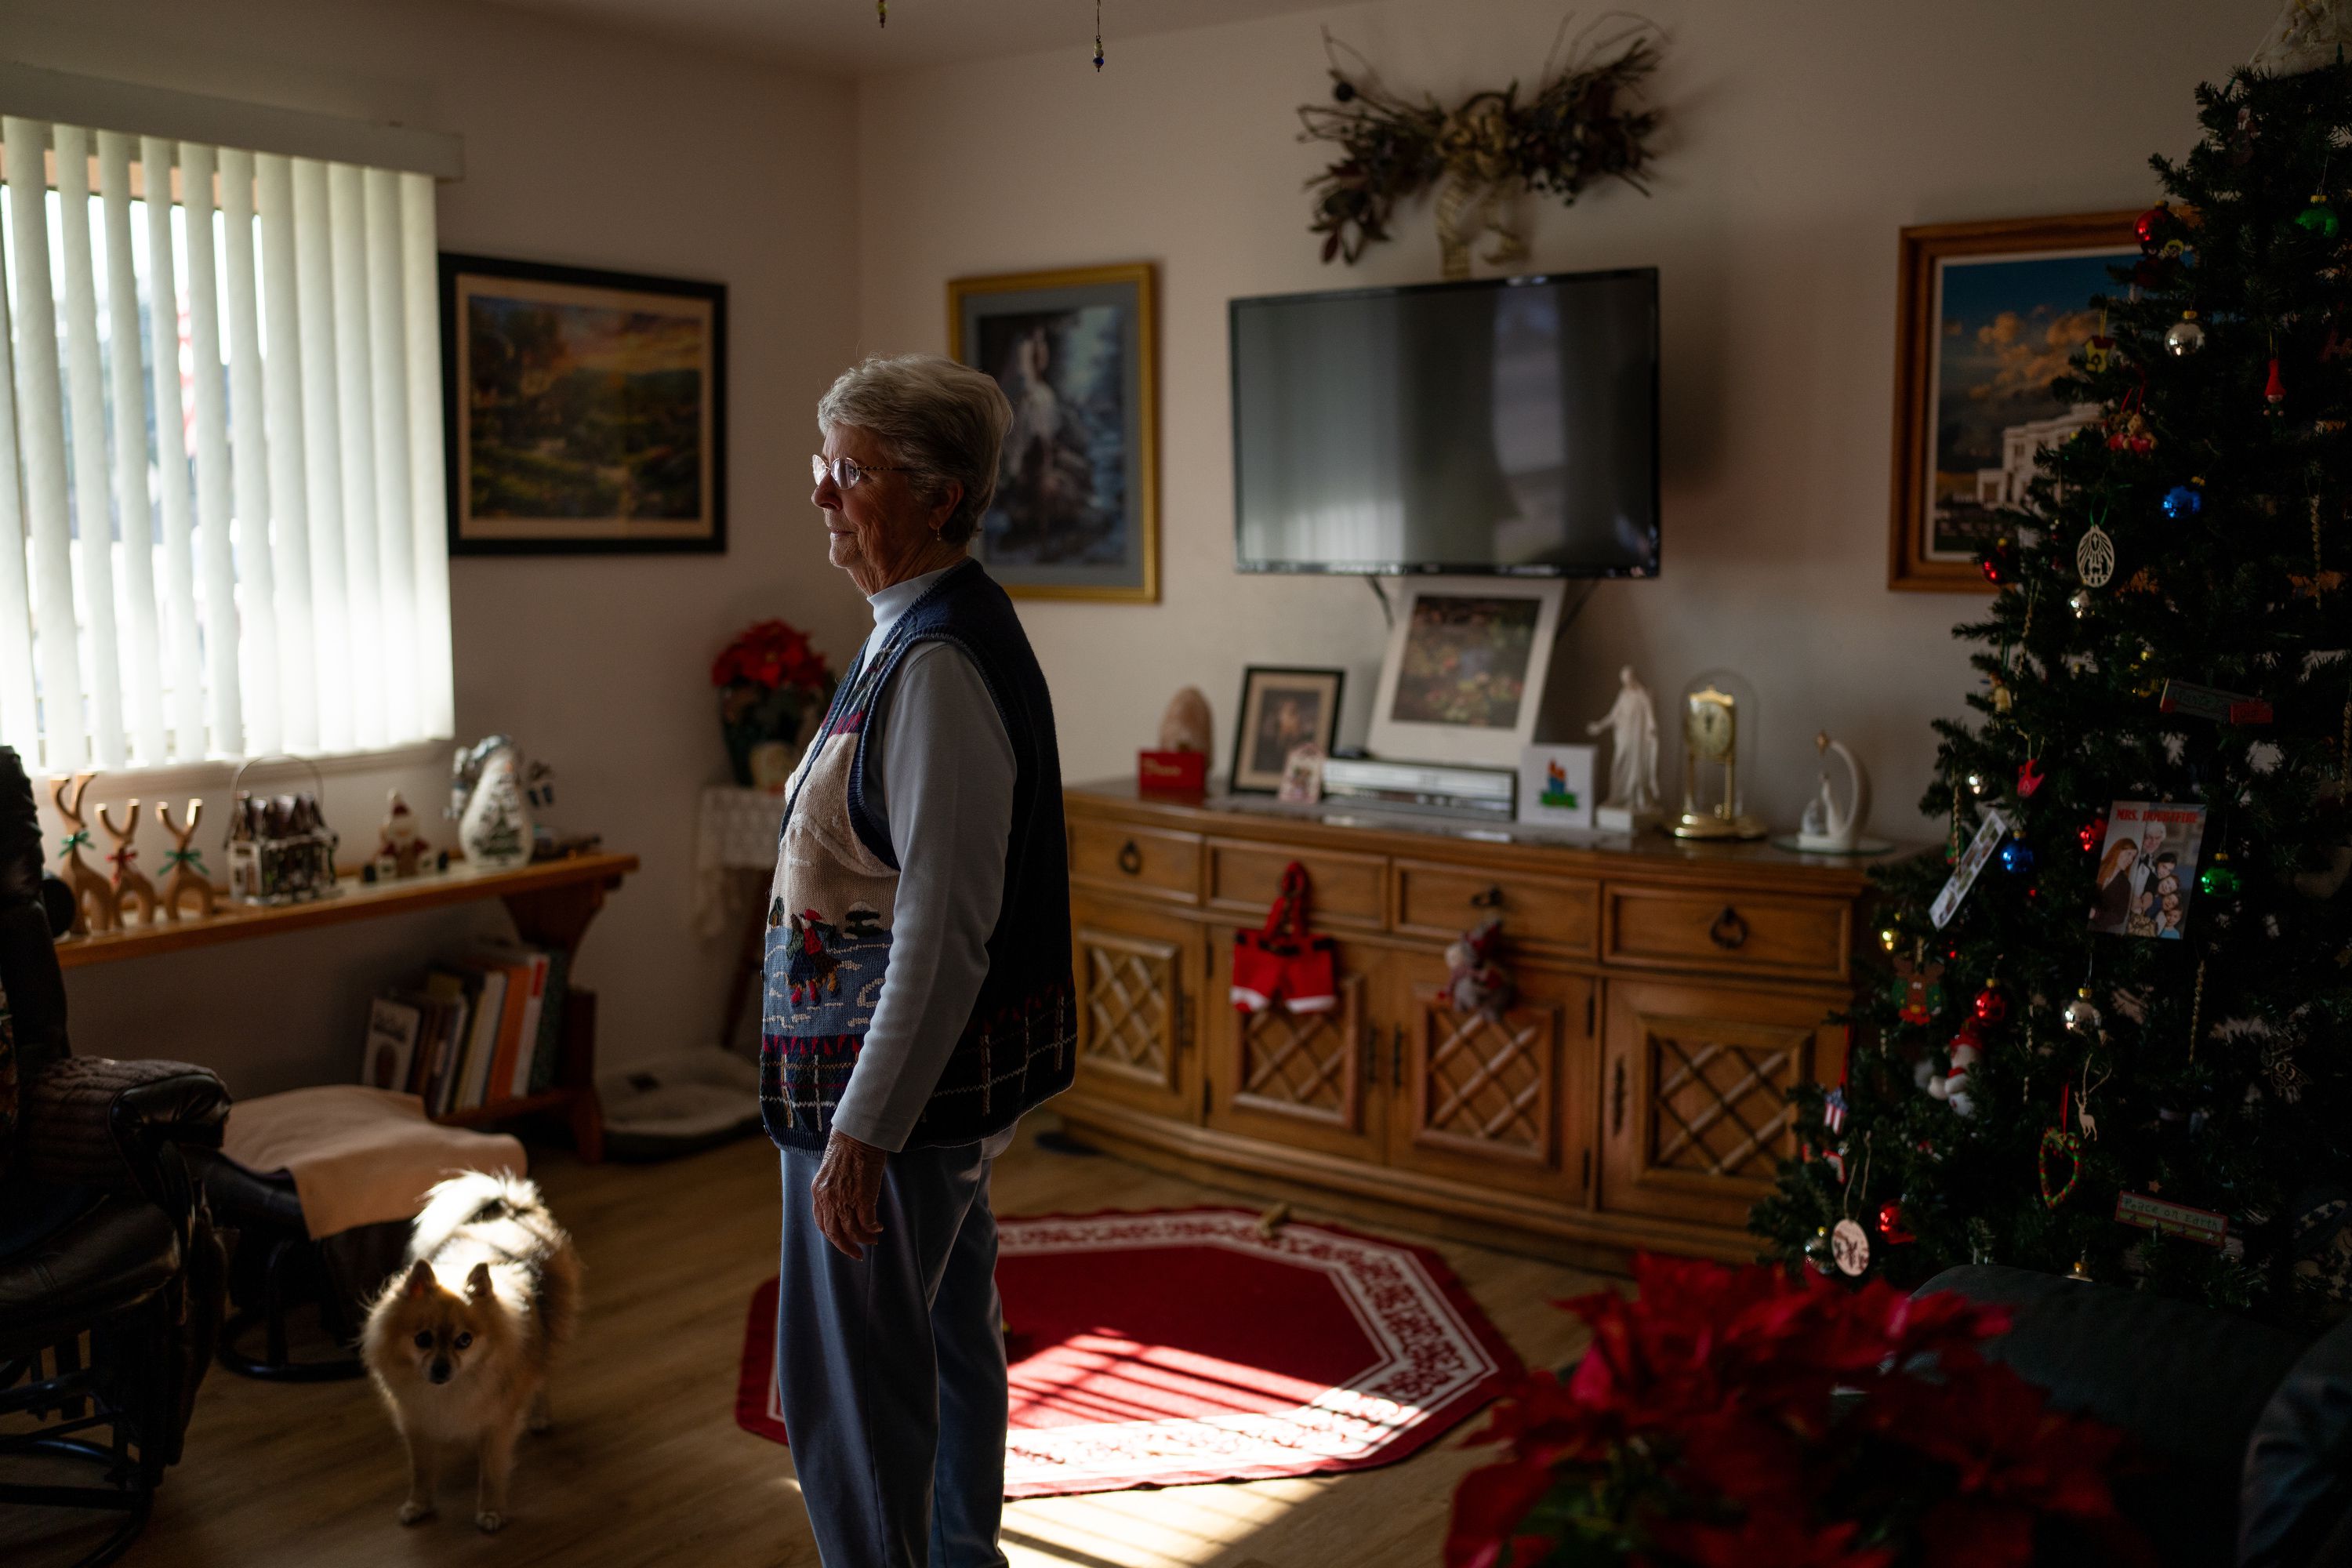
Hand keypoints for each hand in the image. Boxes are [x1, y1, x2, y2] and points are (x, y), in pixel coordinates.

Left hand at [811, 1129, 886, 1259]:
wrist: (857, 1135)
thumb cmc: (846, 1147)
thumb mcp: (829, 1171)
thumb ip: (831, 1188)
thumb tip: (840, 1200)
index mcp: (818, 1192)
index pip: (821, 1223)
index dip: (832, 1236)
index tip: (842, 1241)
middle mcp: (828, 1199)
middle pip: (834, 1233)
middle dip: (846, 1247)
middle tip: (857, 1254)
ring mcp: (845, 1199)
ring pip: (852, 1231)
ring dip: (863, 1240)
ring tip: (873, 1241)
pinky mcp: (863, 1197)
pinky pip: (867, 1223)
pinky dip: (873, 1229)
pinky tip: (879, 1228)